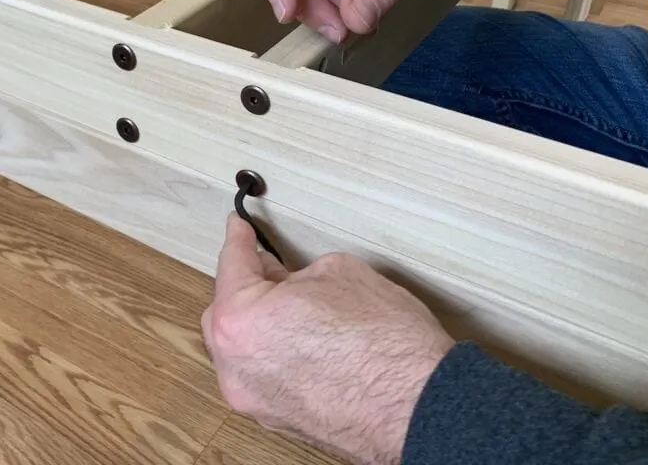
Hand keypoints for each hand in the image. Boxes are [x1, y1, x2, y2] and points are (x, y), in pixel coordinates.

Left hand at [201, 214, 455, 464]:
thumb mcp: (338, 272)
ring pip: (242, 348)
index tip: (238, 228)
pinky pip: (263, 374)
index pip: (232, 265)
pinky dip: (274, 353)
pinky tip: (303, 340)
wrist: (421, 408)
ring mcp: (255, 399)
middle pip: (225, 312)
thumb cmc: (385, 344)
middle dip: (248, 285)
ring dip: (261, 323)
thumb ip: (298, 273)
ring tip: (296, 305)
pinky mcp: (279, 419)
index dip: (238, 240)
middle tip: (275, 267)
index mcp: (240, 322)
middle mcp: (236, 367)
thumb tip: (291, 285)